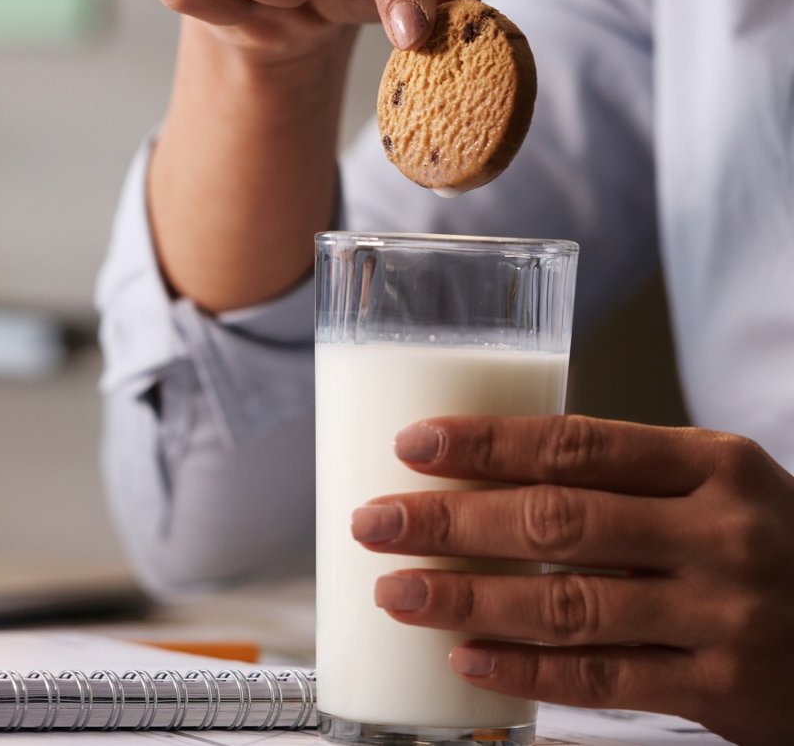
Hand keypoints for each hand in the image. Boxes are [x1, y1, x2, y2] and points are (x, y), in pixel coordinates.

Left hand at [350, 415, 793, 745]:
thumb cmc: (769, 547)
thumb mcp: (717, 489)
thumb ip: (625, 482)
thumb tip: (478, 479)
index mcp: (713, 465)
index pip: (579, 445)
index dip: (488, 443)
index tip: (412, 444)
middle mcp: (721, 534)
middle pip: (559, 522)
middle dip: (452, 522)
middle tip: (376, 523)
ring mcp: (726, 615)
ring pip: (569, 605)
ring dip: (469, 599)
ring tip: (397, 593)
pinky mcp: (724, 688)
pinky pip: (604, 679)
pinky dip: (525, 670)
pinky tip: (465, 658)